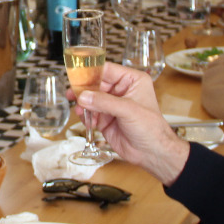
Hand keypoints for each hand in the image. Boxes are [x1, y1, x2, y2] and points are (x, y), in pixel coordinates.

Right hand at [74, 63, 189, 184]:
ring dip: (83, 103)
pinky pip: (90, 112)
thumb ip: (104, 102)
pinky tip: (86, 119)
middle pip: (95, 84)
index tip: (76, 74)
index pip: (107, 70)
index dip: (91, 71)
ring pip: (90, 98)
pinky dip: (85, 115)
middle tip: (72, 93)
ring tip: (80, 110)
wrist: (151, 153)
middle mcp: (120, 90)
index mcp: (131, 80)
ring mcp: (111, 105)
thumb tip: (83, 96)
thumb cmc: (150, 128)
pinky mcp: (105, 119)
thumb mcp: (128, 110)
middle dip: (83, 89)